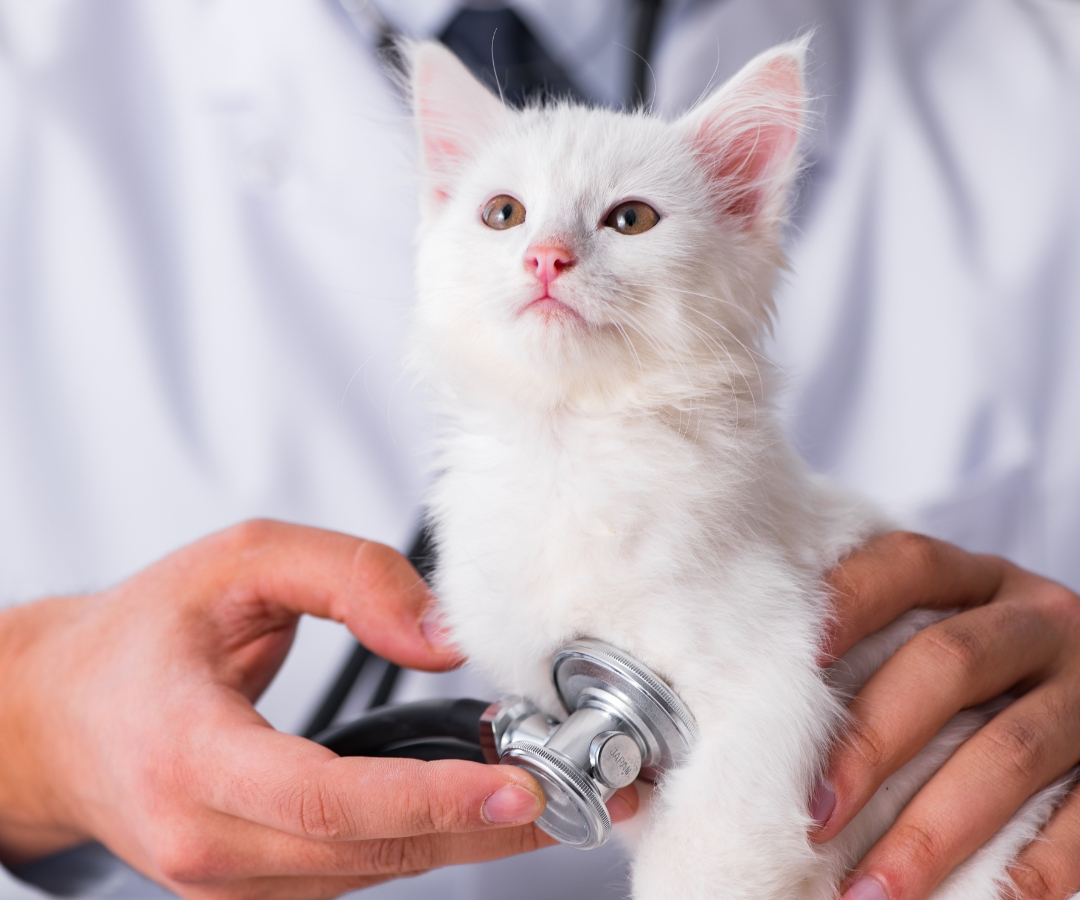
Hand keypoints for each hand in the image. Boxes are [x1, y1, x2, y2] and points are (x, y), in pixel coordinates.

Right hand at [0, 520, 637, 898]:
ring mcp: (226, 879)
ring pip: (374, 873)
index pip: (326, 801)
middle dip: (491, 827)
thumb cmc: (142, 637)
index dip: (432, 800)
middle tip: (586, 794)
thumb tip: (444, 636)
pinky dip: (426, 838)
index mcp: (191, 753)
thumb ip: (349, 578)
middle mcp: (206, 839)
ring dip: (470, 837)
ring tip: (557, 795)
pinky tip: (482, 802)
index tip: (522, 786)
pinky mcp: (250, 886)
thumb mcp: (240, 562)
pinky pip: (355, 871)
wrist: (63, 717)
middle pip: (372, 853)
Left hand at [810, 532, 1079, 899]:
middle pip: (948, 662)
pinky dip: (1029, 872)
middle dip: (872, 743)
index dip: (849, 602)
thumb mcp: (935, 637)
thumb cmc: (977, 677)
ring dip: (932, 833)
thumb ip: (864, 657)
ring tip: (869, 894)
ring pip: (1009, 753)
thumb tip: (733, 730)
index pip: (908, 565)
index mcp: (978, 582)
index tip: (794, 661)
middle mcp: (1038, 624)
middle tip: (813, 815)